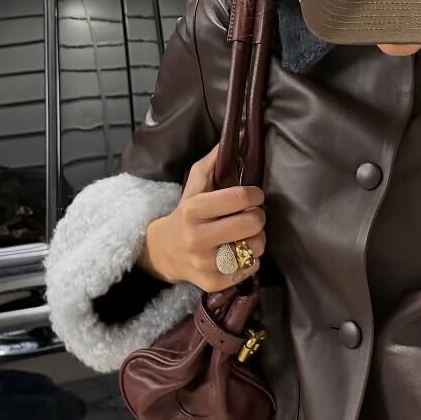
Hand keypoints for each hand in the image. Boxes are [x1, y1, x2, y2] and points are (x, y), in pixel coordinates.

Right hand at [143, 143, 266, 290]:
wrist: (162, 252)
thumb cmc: (185, 213)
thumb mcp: (194, 185)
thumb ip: (215, 160)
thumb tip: (242, 135)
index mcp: (193, 210)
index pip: (240, 198)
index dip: (255, 195)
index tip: (254, 196)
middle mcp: (197, 238)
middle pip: (253, 224)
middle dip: (258, 218)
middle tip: (252, 217)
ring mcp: (205, 264)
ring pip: (255, 248)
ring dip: (257, 240)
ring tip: (245, 236)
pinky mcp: (212, 283)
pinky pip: (251, 269)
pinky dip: (250, 261)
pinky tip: (237, 254)